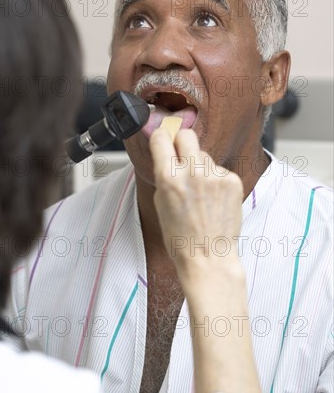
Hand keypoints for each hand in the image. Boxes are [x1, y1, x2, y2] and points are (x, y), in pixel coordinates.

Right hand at [149, 128, 243, 287]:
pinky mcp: (232, 180)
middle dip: (182, 143)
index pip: (161, 137)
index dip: (161, 138)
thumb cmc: (181, 238)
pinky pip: (219, 170)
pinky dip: (215, 180)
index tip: (163, 140)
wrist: (208, 257)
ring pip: (204, 155)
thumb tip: (167, 155)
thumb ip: (164, 175)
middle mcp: (192, 172)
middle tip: (182, 157)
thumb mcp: (160, 204)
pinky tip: (213, 199)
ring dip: (200, 166)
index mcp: (168, 178)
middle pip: (187, 135)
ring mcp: (215, 175)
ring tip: (200, 192)